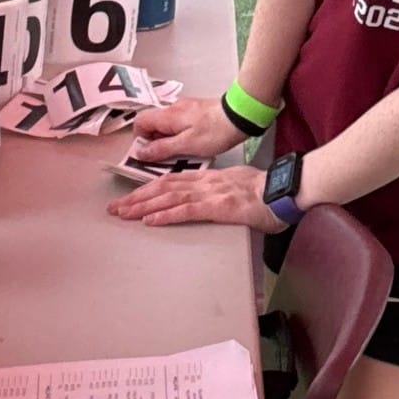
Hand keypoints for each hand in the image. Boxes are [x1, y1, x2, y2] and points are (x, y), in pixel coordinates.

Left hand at [107, 164, 275, 229]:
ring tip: (124, 213)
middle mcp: (205, 182)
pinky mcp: (218, 207)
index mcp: (209, 178)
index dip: (148, 188)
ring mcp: (211, 194)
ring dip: (144, 206)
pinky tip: (151, 220)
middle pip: (164, 187)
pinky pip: (187, 210)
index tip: (130, 197)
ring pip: (170, 197)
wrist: (284, 191)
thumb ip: (219, 190)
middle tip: (115, 207)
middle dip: (137, 197)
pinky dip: (166, 214)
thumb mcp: (237, 185)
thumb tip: (209, 197)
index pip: (172, 180)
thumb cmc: (266, 192)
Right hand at [130, 95, 241, 163]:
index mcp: (168, 115)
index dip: (140, 138)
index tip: (150, 152)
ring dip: (170, 138)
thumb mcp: (186, 145)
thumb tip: (140, 152)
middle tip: (169, 155)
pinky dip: (181, 133)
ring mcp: (187, 107)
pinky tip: (195, 142)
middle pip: (153, 123)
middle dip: (156, 140)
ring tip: (184, 151)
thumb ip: (161, 148)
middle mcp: (174, 107)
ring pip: (167, 124)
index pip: (140, 121)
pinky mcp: (198, 109)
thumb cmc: (215, 132)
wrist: (241, 114)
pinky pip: (181, 122)